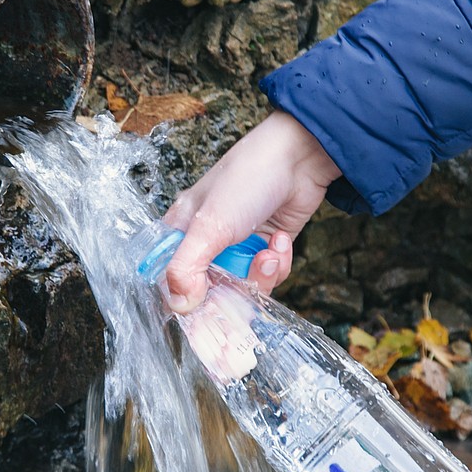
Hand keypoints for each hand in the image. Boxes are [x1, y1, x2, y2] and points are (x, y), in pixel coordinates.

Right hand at [162, 110, 340, 312]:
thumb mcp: (210, 226)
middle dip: (233, 292)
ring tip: (269, 253)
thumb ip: (187, 267)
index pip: (171, 281)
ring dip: (261, 275)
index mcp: (180, 232)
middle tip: (244, 288)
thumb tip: (179, 306)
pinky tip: (281, 241)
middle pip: (209, 292)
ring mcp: (237, 246)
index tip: (203, 314)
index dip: (186, 302)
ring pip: (243, 287)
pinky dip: (278, 263)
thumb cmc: (247, 179)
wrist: (300, 157)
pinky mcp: (265, 247)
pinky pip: (268, 275)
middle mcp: (206, 243)